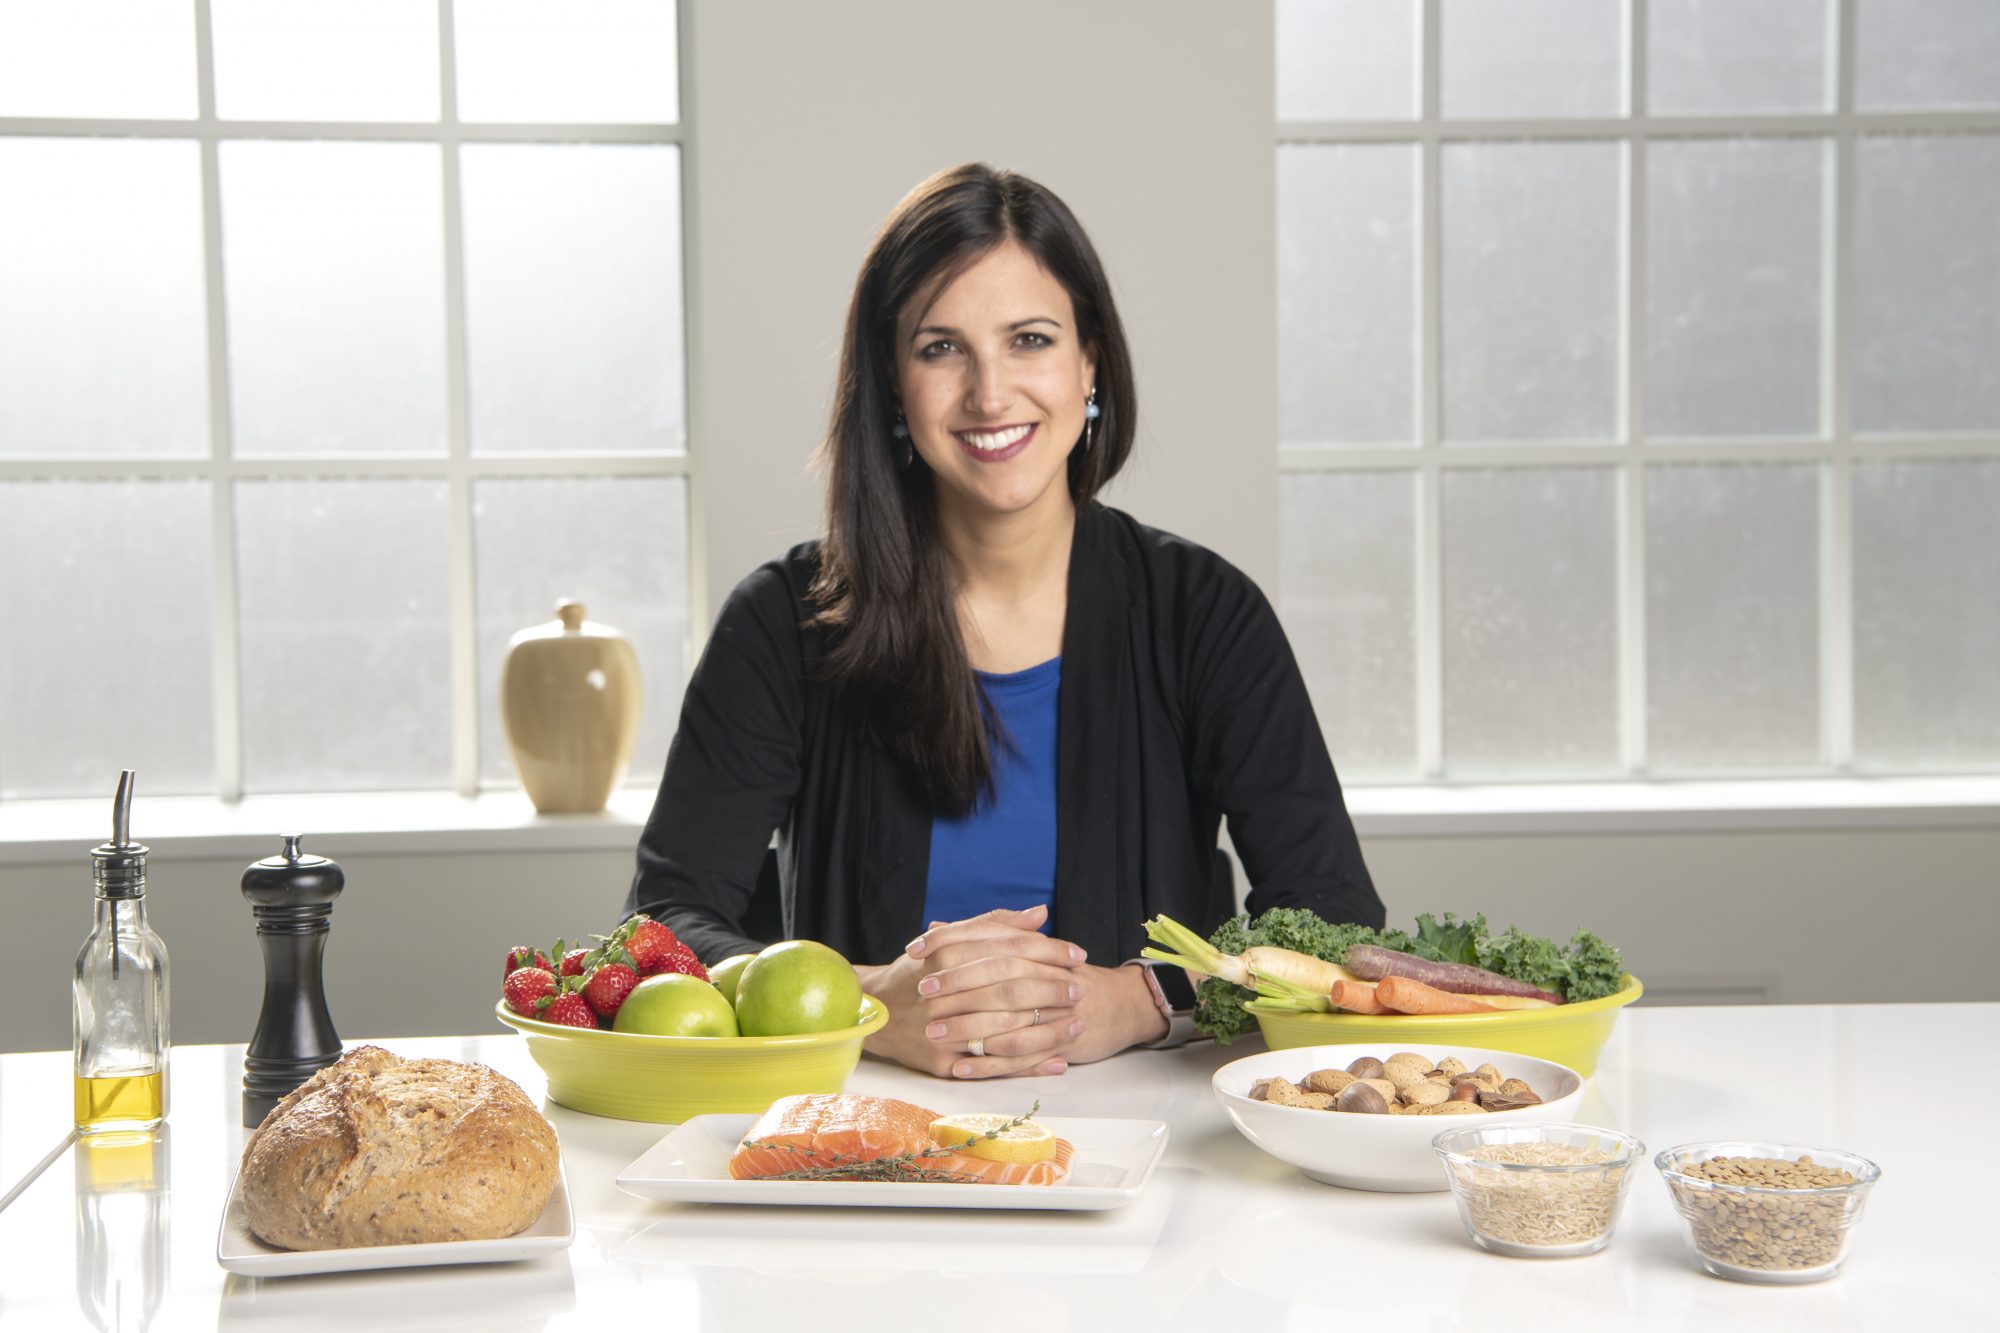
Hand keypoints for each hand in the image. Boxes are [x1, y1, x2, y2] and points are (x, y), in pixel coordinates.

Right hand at [856, 904, 1084, 1079]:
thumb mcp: (950, 940)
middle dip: (1052, 988)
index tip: (1077, 954)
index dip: (1048, 951)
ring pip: (1007, 1028)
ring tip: (1078, 1024)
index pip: (1009, 949)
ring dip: (1048, 1028)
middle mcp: (944, 990)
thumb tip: (1040, 914)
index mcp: (947, 955)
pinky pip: (995, 1065)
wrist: (875, 1012)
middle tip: (1080, 988)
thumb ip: (996, 925)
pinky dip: (1029, 1065)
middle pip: (1011, 988)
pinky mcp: (943, 1061)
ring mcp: (943, 1028)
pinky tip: (1057, 1061)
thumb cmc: (920, 972)